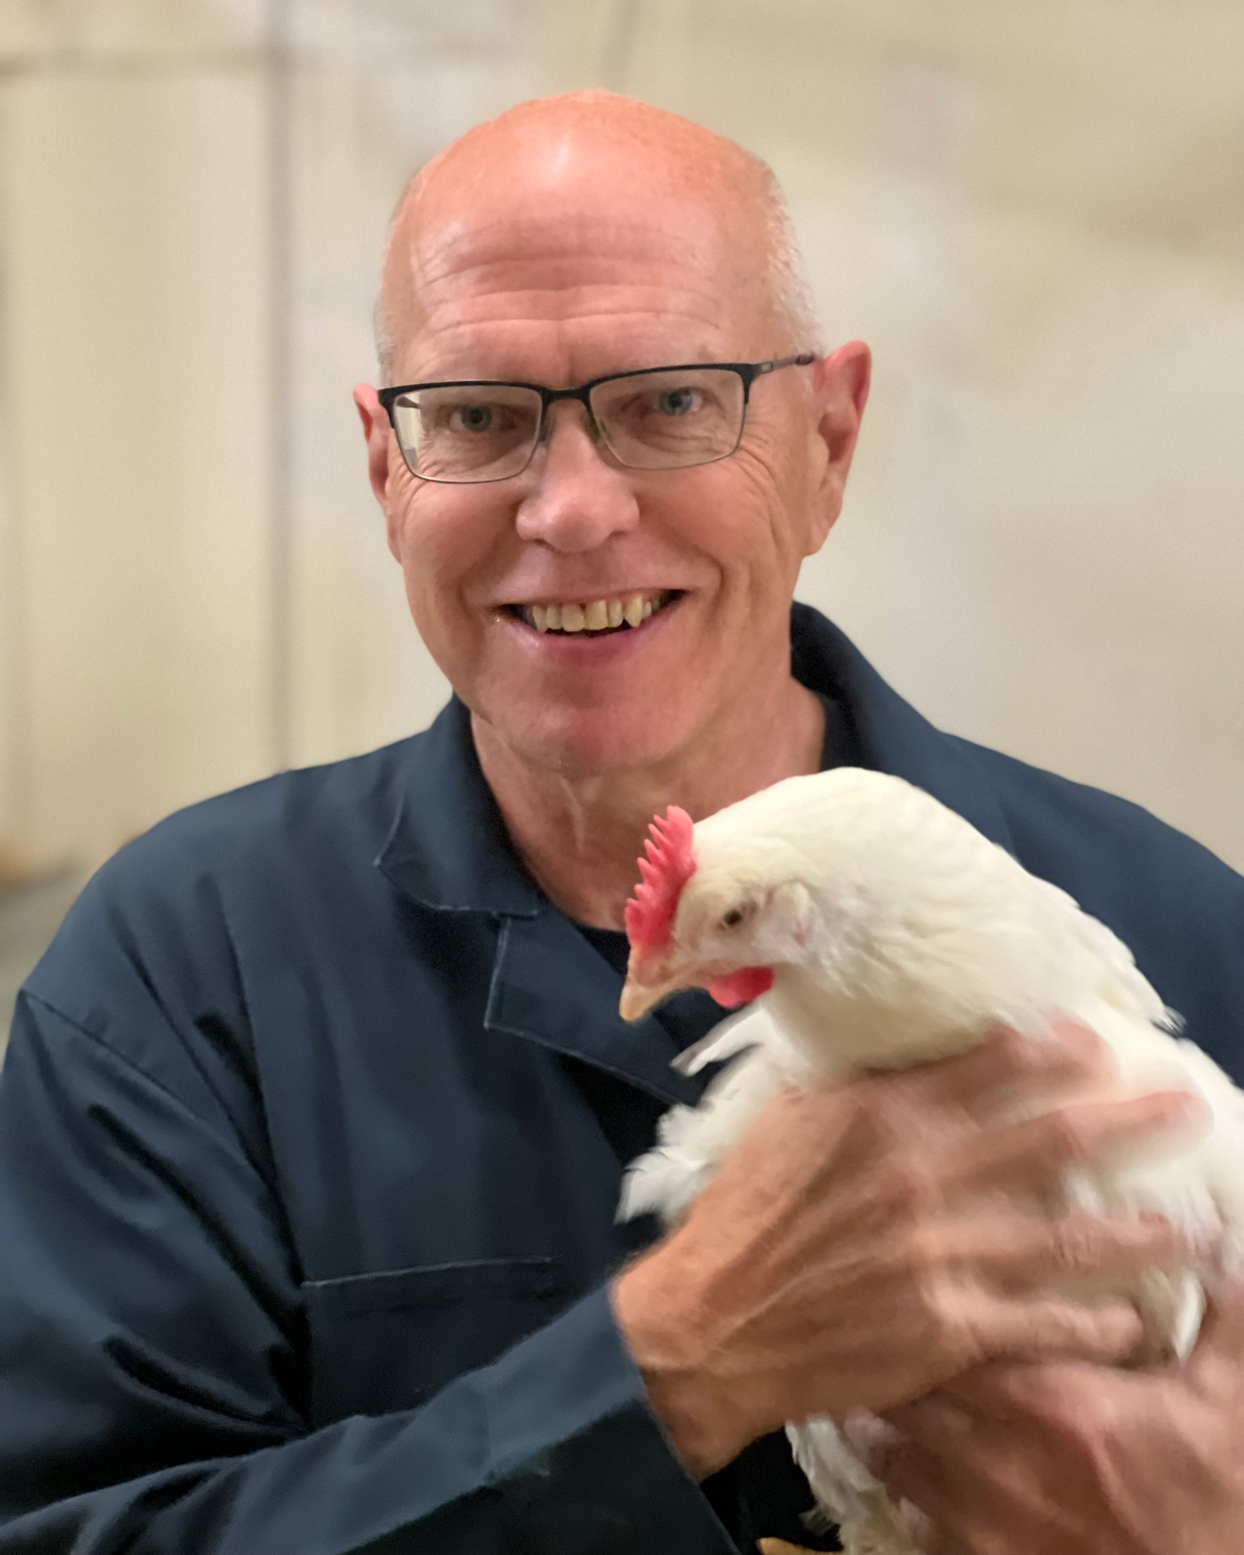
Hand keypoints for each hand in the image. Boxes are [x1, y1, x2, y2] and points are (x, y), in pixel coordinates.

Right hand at [612, 1022, 1201, 1477]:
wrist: (711, 1323)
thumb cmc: (744, 1216)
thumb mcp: (786, 1123)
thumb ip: (854, 1090)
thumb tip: (901, 1055)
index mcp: (878, 1116)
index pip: (985, 1068)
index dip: (1051, 1051)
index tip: (1099, 1042)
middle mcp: (920, 1176)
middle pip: (1048, 1138)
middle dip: (1126, 1120)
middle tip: (1184, 1106)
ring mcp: (940, 1253)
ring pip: (1066, 1236)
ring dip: (1140, 1231)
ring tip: (1199, 1229)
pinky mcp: (947, 1326)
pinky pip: (1041, 1321)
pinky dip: (1091, 1323)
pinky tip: (1130, 1323)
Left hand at [874, 1280, 1243, 1553]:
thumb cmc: (1221, 1491)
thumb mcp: (1228, 1394)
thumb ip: (1220, 1313)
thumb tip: (1221, 1238)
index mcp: (1054, 1405)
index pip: (954, 1342)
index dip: (921, 1315)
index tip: (901, 1288)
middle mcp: (1008, 1464)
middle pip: (913, 1408)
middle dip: (889, 1377)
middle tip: (867, 1347)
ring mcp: (997, 1529)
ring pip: (906, 1475)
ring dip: (887, 1443)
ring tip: (865, 1414)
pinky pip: (931, 1541)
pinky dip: (915, 1514)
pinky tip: (909, 1496)